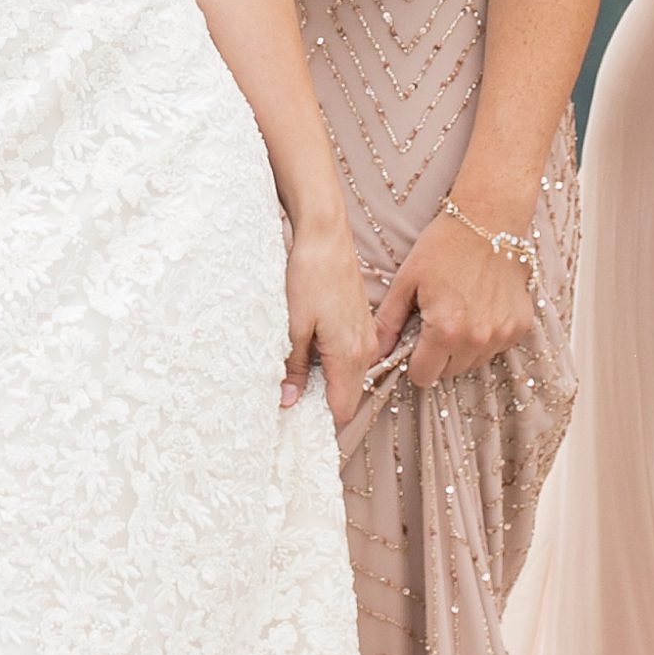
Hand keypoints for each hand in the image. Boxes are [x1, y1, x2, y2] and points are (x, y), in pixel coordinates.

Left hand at [281, 202, 376, 417]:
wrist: (325, 235)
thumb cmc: (308, 275)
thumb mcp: (292, 325)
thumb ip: (293, 366)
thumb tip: (288, 400)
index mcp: (349, 355)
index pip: (342, 409)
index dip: (318, 419)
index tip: (293, 419)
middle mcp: (364, 350)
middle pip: (346, 396)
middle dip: (320, 402)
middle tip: (287, 397)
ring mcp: (366, 336)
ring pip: (348, 376)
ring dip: (325, 380)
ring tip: (293, 371)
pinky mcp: (361, 322)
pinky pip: (349, 356)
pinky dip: (330, 361)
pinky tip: (308, 348)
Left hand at [376, 206, 536, 387]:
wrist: (488, 219)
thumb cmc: (443, 246)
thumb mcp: (407, 281)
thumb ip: (388, 323)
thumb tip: (374, 353)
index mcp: (446, 330)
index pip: (424, 376)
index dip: (414, 363)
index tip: (414, 345)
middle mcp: (478, 338)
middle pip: (450, 372)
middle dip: (438, 356)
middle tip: (435, 322)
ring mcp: (503, 333)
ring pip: (475, 362)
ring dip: (464, 348)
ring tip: (459, 312)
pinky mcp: (521, 325)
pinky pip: (498, 347)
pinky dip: (487, 336)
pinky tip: (480, 307)